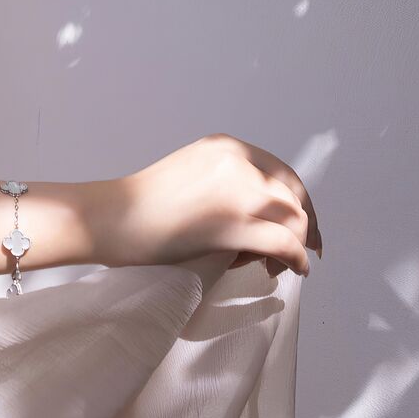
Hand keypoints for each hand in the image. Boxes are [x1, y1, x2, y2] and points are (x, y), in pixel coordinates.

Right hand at [105, 133, 322, 280]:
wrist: (111, 216)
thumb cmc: (144, 204)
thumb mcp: (194, 174)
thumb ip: (226, 180)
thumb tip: (260, 212)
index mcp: (226, 147)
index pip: (283, 172)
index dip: (301, 201)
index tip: (305, 226)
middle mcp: (236, 161)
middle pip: (293, 194)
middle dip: (306, 225)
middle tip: (307, 250)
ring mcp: (234, 192)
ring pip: (292, 218)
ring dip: (295, 245)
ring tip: (276, 266)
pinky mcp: (229, 225)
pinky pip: (281, 242)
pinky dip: (295, 259)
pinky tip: (291, 270)